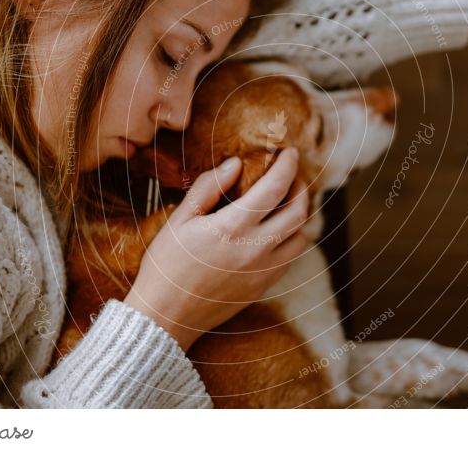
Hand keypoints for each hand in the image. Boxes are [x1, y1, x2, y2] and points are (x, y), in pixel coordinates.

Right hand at [123, 148, 308, 350]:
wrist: (166, 316)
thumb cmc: (166, 266)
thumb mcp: (179, 220)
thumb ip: (208, 188)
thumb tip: (235, 164)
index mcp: (232, 228)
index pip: (275, 188)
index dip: (287, 165)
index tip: (289, 152)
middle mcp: (255, 250)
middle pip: (298, 211)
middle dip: (300, 187)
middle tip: (291, 175)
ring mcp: (263, 271)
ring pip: (301, 237)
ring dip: (298, 216)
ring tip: (284, 204)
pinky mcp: (263, 287)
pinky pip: (289, 259)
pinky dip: (289, 240)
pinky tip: (273, 233)